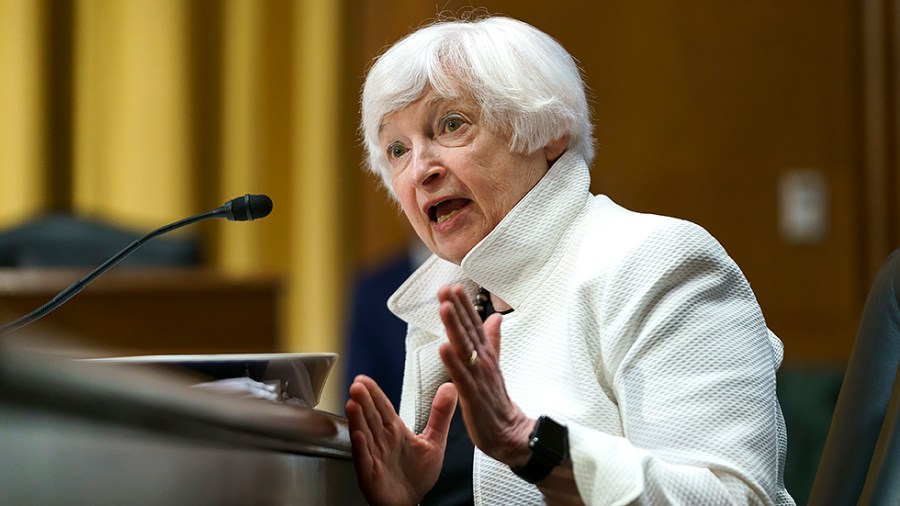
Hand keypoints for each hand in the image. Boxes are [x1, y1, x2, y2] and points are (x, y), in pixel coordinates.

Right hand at [345, 375, 456, 505]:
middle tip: (357, 385)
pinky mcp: (370, 474)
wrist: (410, 502)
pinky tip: (358, 435)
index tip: (365, 379)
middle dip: (364, 401)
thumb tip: (450, 388)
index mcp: (395, 431)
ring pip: (365, 434)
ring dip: (358, 419)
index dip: (374, 393)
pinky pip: (365, 459)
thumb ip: (441, 414)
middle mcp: (382, 441)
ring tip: (352, 404)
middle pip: (371, 417)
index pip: (383, 408)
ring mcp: (374, 457)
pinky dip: (361, 448)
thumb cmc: (417, 474)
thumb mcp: (434, 441)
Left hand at [437, 284, 534, 466]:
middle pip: (468, 330)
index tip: (454, 286)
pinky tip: (443, 347)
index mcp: (486, 355)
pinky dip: (452, 361)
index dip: (464, 305)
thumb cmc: (497, 401)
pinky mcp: (473, 395)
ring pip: (464, 347)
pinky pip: (461, 376)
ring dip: (454, 326)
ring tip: (444, 307)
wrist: (509, 432)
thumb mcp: (495, 364)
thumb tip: (495, 317)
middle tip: (446, 287)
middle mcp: (483, 362)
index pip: (474, 325)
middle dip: (457, 308)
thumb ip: (493, 340)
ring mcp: (478, 377)